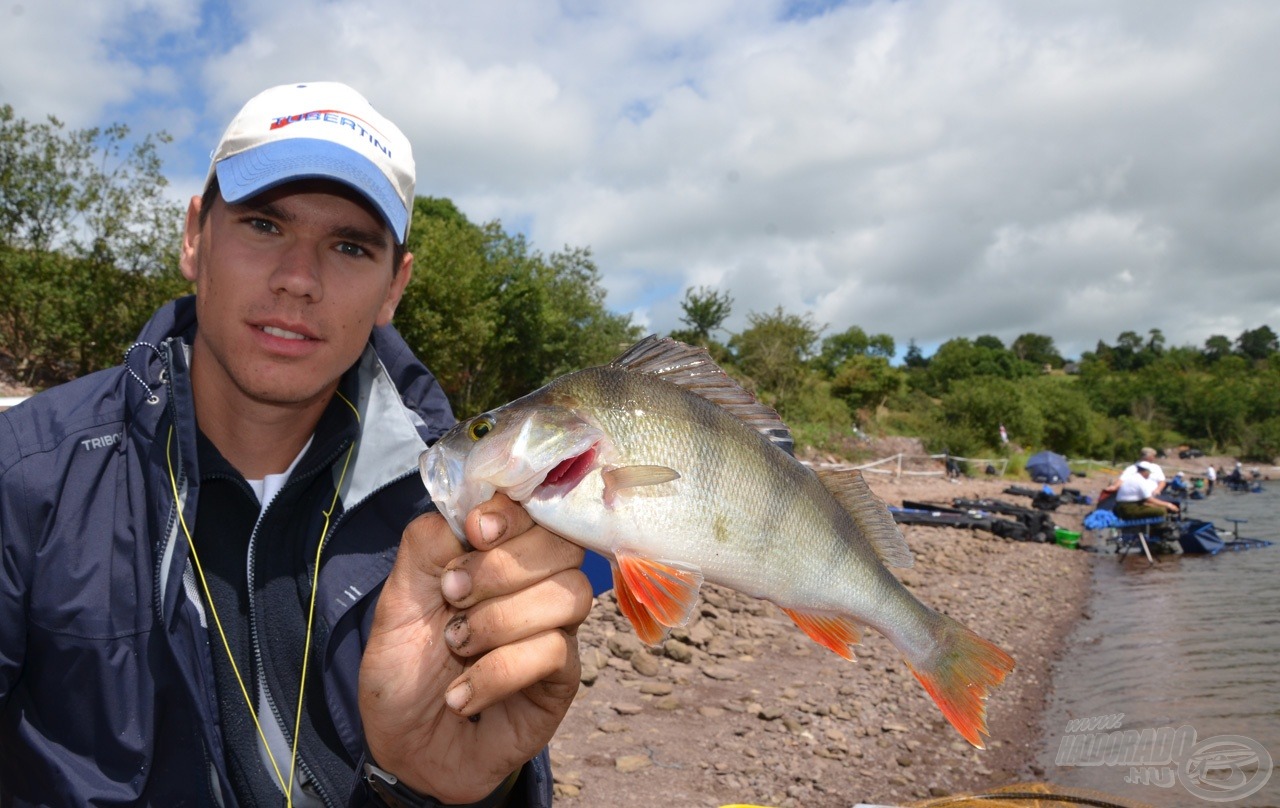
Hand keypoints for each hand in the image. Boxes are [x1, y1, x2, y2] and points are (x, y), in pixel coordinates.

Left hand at [359, 494, 590, 802]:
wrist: (405, 749)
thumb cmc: (404, 673)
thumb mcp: (396, 603)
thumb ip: (426, 547)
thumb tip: (469, 512)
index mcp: (498, 555)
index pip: (535, 509)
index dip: (514, 512)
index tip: (476, 530)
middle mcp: (535, 585)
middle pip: (561, 546)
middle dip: (501, 569)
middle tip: (452, 598)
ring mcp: (554, 630)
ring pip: (568, 595)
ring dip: (500, 621)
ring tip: (456, 647)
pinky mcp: (563, 678)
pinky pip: (555, 652)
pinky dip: (499, 670)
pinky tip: (462, 692)